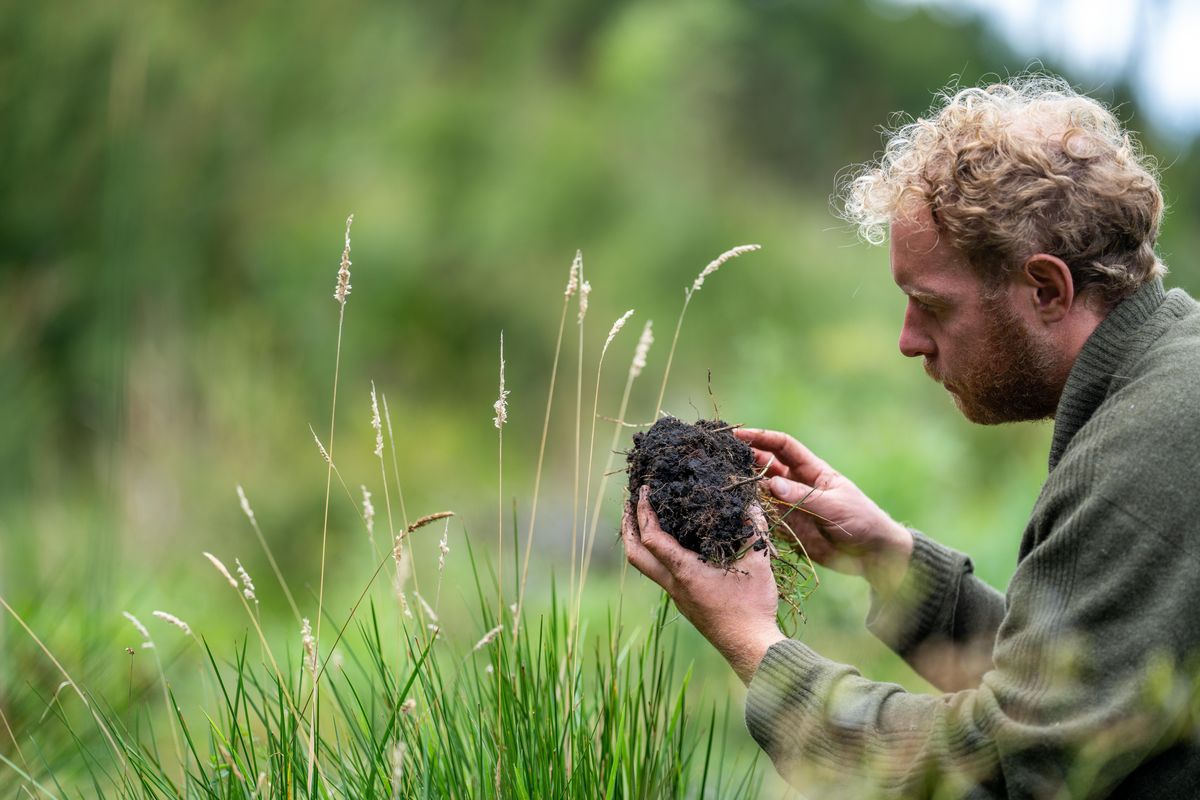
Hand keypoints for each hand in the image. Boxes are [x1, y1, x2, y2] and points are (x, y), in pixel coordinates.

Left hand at [621, 486, 785, 684]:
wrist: (750, 647)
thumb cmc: (753, 607)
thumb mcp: (758, 563)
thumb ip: (755, 530)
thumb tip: (753, 502)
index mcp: (686, 573)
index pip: (651, 538)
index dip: (642, 512)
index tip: (643, 491)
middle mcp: (674, 585)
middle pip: (634, 555)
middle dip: (627, 526)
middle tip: (628, 502)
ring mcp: (676, 596)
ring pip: (645, 566)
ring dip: (638, 540)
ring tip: (643, 518)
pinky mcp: (683, 602)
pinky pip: (659, 573)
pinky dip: (655, 553)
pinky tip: (670, 542)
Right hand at [735, 428, 913, 597]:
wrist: (872, 554)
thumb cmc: (861, 521)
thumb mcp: (834, 506)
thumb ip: (803, 496)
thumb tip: (771, 484)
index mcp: (812, 470)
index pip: (782, 446)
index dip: (761, 437)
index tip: (737, 434)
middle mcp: (797, 484)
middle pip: (765, 465)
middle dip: (744, 458)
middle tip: (719, 457)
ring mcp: (790, 505)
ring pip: (760, 490)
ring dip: (743, 485)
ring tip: (718, 481)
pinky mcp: (787, 526)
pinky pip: (763, 516)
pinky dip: (749, 512)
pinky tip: (732, 509)